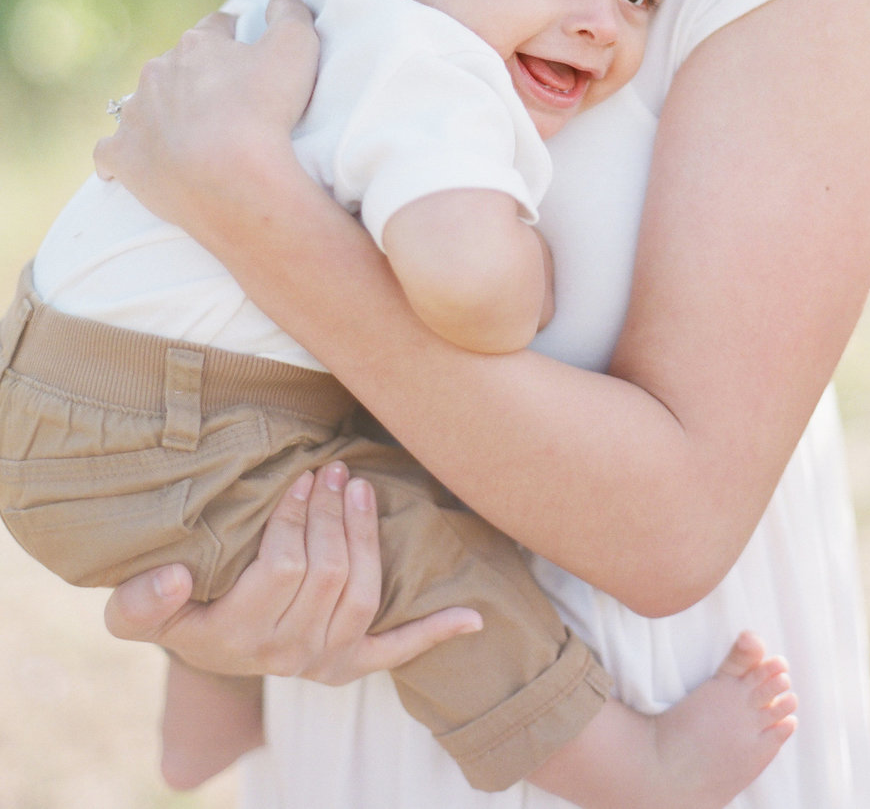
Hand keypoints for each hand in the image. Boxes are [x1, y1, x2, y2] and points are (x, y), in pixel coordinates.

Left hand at [94, 0, 319, 228]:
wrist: (232, 180)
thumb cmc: (265, 111)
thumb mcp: (296, 49)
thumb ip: (291, 13)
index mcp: (197, 45)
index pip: (214, 27)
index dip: (231, 35)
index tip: (242, 45)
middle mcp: (158, 73)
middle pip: (176, 65)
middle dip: (195, 76)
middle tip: (224, 100)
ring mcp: (136, 115)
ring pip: (143, 104)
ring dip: (161, 112)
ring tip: (188, 134)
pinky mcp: (123, 156)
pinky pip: (110, 151)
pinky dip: (121, 154)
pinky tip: (132, 162)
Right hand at [104, 462, 481, 682]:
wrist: (202, 639)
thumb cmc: (172, 608)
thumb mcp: (135, 606)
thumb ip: (141, 599)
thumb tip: (173, 577)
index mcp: (237, 637)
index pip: (283, 570)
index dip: (296, 519)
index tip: (300, 477)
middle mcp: (287, 654)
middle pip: (329, 575)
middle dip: (332, 514)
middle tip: (333, 468)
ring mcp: (324, 660)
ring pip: (363, 594)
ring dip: (366, 536)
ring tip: (358, 486)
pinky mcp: (352, 662)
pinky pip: (398, 651)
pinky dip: (435, 632)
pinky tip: (472, 618)